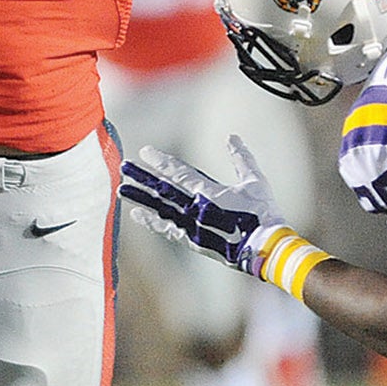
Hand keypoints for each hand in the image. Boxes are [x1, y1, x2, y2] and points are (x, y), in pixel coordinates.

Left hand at [119, 135, 286, 270]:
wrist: (264, 248)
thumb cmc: (263, 213)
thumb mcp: (255, 181)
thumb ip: (241, 159)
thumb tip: (232, 137)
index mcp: (209, 192)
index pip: (178, 173)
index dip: (160, 161)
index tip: (144, 152)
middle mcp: (195, 208)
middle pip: (163, 190)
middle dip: (142, 177)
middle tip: (124, 167)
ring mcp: (192, 226)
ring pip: (160, 210)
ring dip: (141, 198)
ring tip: (122, 190)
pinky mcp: (193, 242)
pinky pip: (167, 230)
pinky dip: (152, 223)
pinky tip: (138, 215)